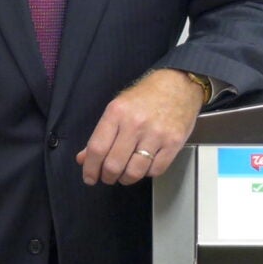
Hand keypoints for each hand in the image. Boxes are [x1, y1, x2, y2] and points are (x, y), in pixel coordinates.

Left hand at [77, 69, 207, 184]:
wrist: (179, 84)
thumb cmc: (146, 96)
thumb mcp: (118, 108)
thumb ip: (101, 135)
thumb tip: (84, 158)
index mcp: (117, 112)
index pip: (97, 148)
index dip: (91, 168)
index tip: (90, 178)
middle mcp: (135, 123)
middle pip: (114, 164)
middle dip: (108, 177)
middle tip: (109, 177)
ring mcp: (156, 134)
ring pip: (134, 171)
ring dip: (126, 179)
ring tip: (126, 174)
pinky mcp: (173, 143)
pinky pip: (155, 170)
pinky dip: (147, 173)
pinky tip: (144, 165)